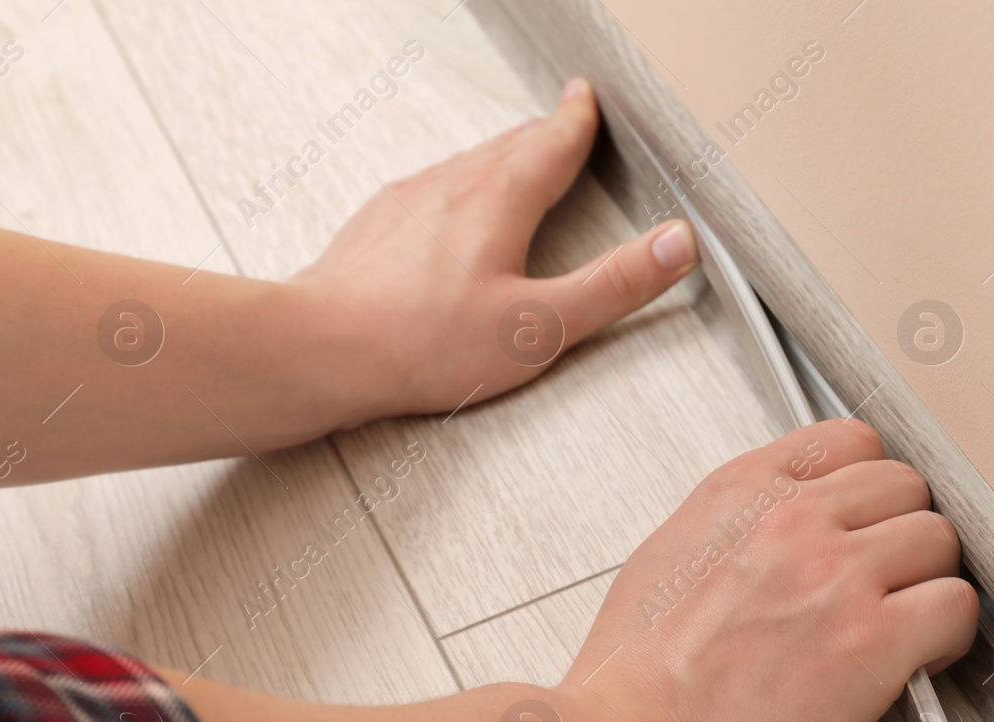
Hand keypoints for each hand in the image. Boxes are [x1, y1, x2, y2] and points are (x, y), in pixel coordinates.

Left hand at [292, 77, 699, 424]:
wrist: (319, 350)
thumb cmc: (421, 343)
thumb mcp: (540, 325)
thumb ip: (612, 285)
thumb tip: (674, 245)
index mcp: (498, 200)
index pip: (551, 142)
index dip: (577, 120)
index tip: (588, 100)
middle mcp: (449, 187)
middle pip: (508, 146)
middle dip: (542, 134)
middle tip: (563, 123)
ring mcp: (405, 203)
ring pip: (464, 164)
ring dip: (499, 159)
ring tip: (517, 163)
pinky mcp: (374, 228)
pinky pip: (426, 191)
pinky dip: (455, 189)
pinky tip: (449, 213)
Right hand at [560, 420, 978, 721]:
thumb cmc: (630, 689)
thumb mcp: (664, 564)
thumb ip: (731, 530)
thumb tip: (771, 535)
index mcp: (739, 493)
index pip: (848, 442)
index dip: (869, 487)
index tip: (868, 520)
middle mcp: (793, 520)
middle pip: (905, 488)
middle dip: (903, 534)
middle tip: (893, 580)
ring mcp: (838, 576)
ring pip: (940, 540)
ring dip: (931, 581)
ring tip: (911, 622)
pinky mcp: (873, 642)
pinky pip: (956, 607)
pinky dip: (952, 634)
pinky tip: (926, 659)